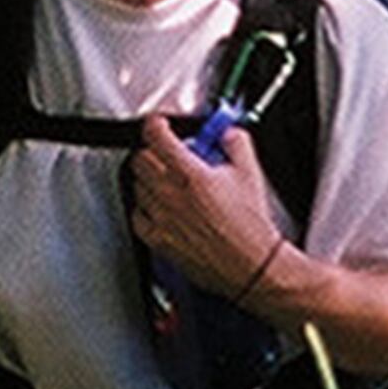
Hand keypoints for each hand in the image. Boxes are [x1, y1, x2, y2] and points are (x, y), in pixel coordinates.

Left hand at [128, 115, 284, 298]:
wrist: (250, 264)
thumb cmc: (250, 226)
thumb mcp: (250, 173)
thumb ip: (236, 143)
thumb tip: (228, 133)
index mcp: (189, 174)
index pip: (155, 136)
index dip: (156, 124)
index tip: (160, 125)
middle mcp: (170, 194)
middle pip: (140, 159)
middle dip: (152, 150)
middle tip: (165, 152)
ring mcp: (161, 218)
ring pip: (137, 186)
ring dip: (148, 178)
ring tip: (166, 180)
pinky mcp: (159, 240)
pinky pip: (137, 217)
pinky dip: (144, 208)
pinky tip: (159, 207)